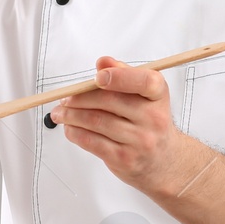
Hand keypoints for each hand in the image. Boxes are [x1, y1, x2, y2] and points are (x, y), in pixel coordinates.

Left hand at [50, 56, 198, 196]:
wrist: (164, 161)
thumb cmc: (148, 121)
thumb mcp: (144, 95)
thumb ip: (123, 75)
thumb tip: (103, 62)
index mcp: (159, 96)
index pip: (146, 81)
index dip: (120, 77)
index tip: (97, 77)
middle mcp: (154, 118)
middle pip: (110, 101)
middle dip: (80, 97)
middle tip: (64, 98)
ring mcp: (140, 141)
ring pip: (96, 121)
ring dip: (71, 115)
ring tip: (60, 113)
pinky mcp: (125, 158)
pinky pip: (92, 142)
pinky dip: (75, 132)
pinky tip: (69, 128)